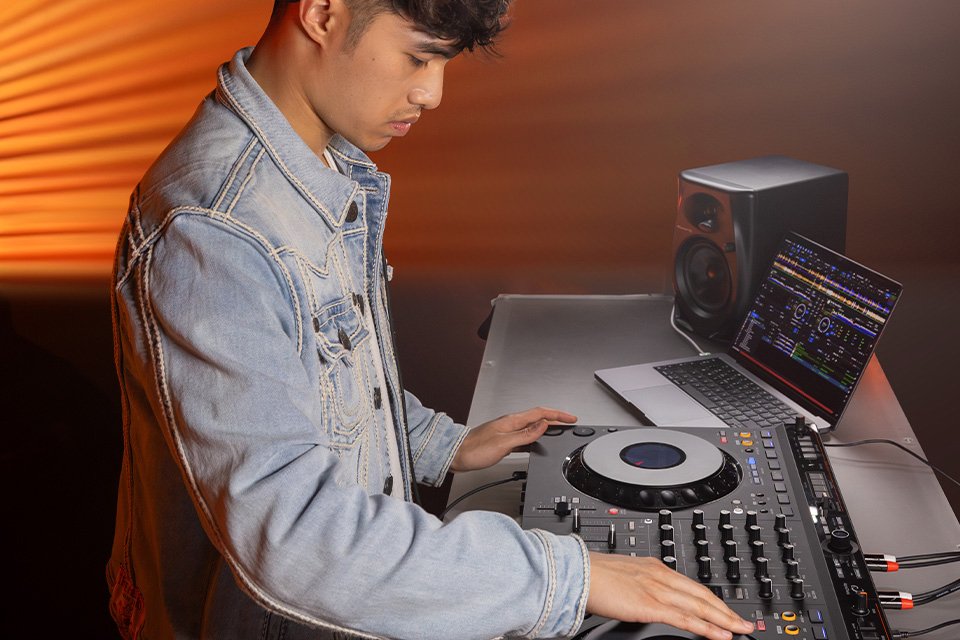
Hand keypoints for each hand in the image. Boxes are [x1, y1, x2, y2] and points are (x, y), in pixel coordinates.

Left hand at [450, 407, 576, 471]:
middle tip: (569, 424)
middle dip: (555, 420)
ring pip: (532, 427)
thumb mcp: (504, 443)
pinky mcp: (503, 440)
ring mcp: (506, 431)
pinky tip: (537, 445)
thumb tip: (543, 425)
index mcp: (512, 421)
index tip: (571, 418)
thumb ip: (526, 435)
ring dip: (546, 430)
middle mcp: (510, 424)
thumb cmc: (474, 450)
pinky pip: (524, 437)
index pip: (540, 413)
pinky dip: (535, 439)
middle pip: (538, 418)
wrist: (456, 456)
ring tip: (558, 433)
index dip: (558, 415)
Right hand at [587, 553, 753, 639]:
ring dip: (724, 620)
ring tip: (741, 631)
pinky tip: (721, 635)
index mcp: (655, 566)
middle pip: (703, 595)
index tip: (724, 609)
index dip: (712, 599)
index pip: (691, 585)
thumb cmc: (593, 575)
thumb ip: (639, 584)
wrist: (578, 572)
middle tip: (744, 623)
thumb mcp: (623, 577)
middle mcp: (661, 575)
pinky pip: (686, 619)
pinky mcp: (652, 605)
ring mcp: (658, 590)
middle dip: (726, 610)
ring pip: (700, 606)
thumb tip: (643, 595)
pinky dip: (707, 628)